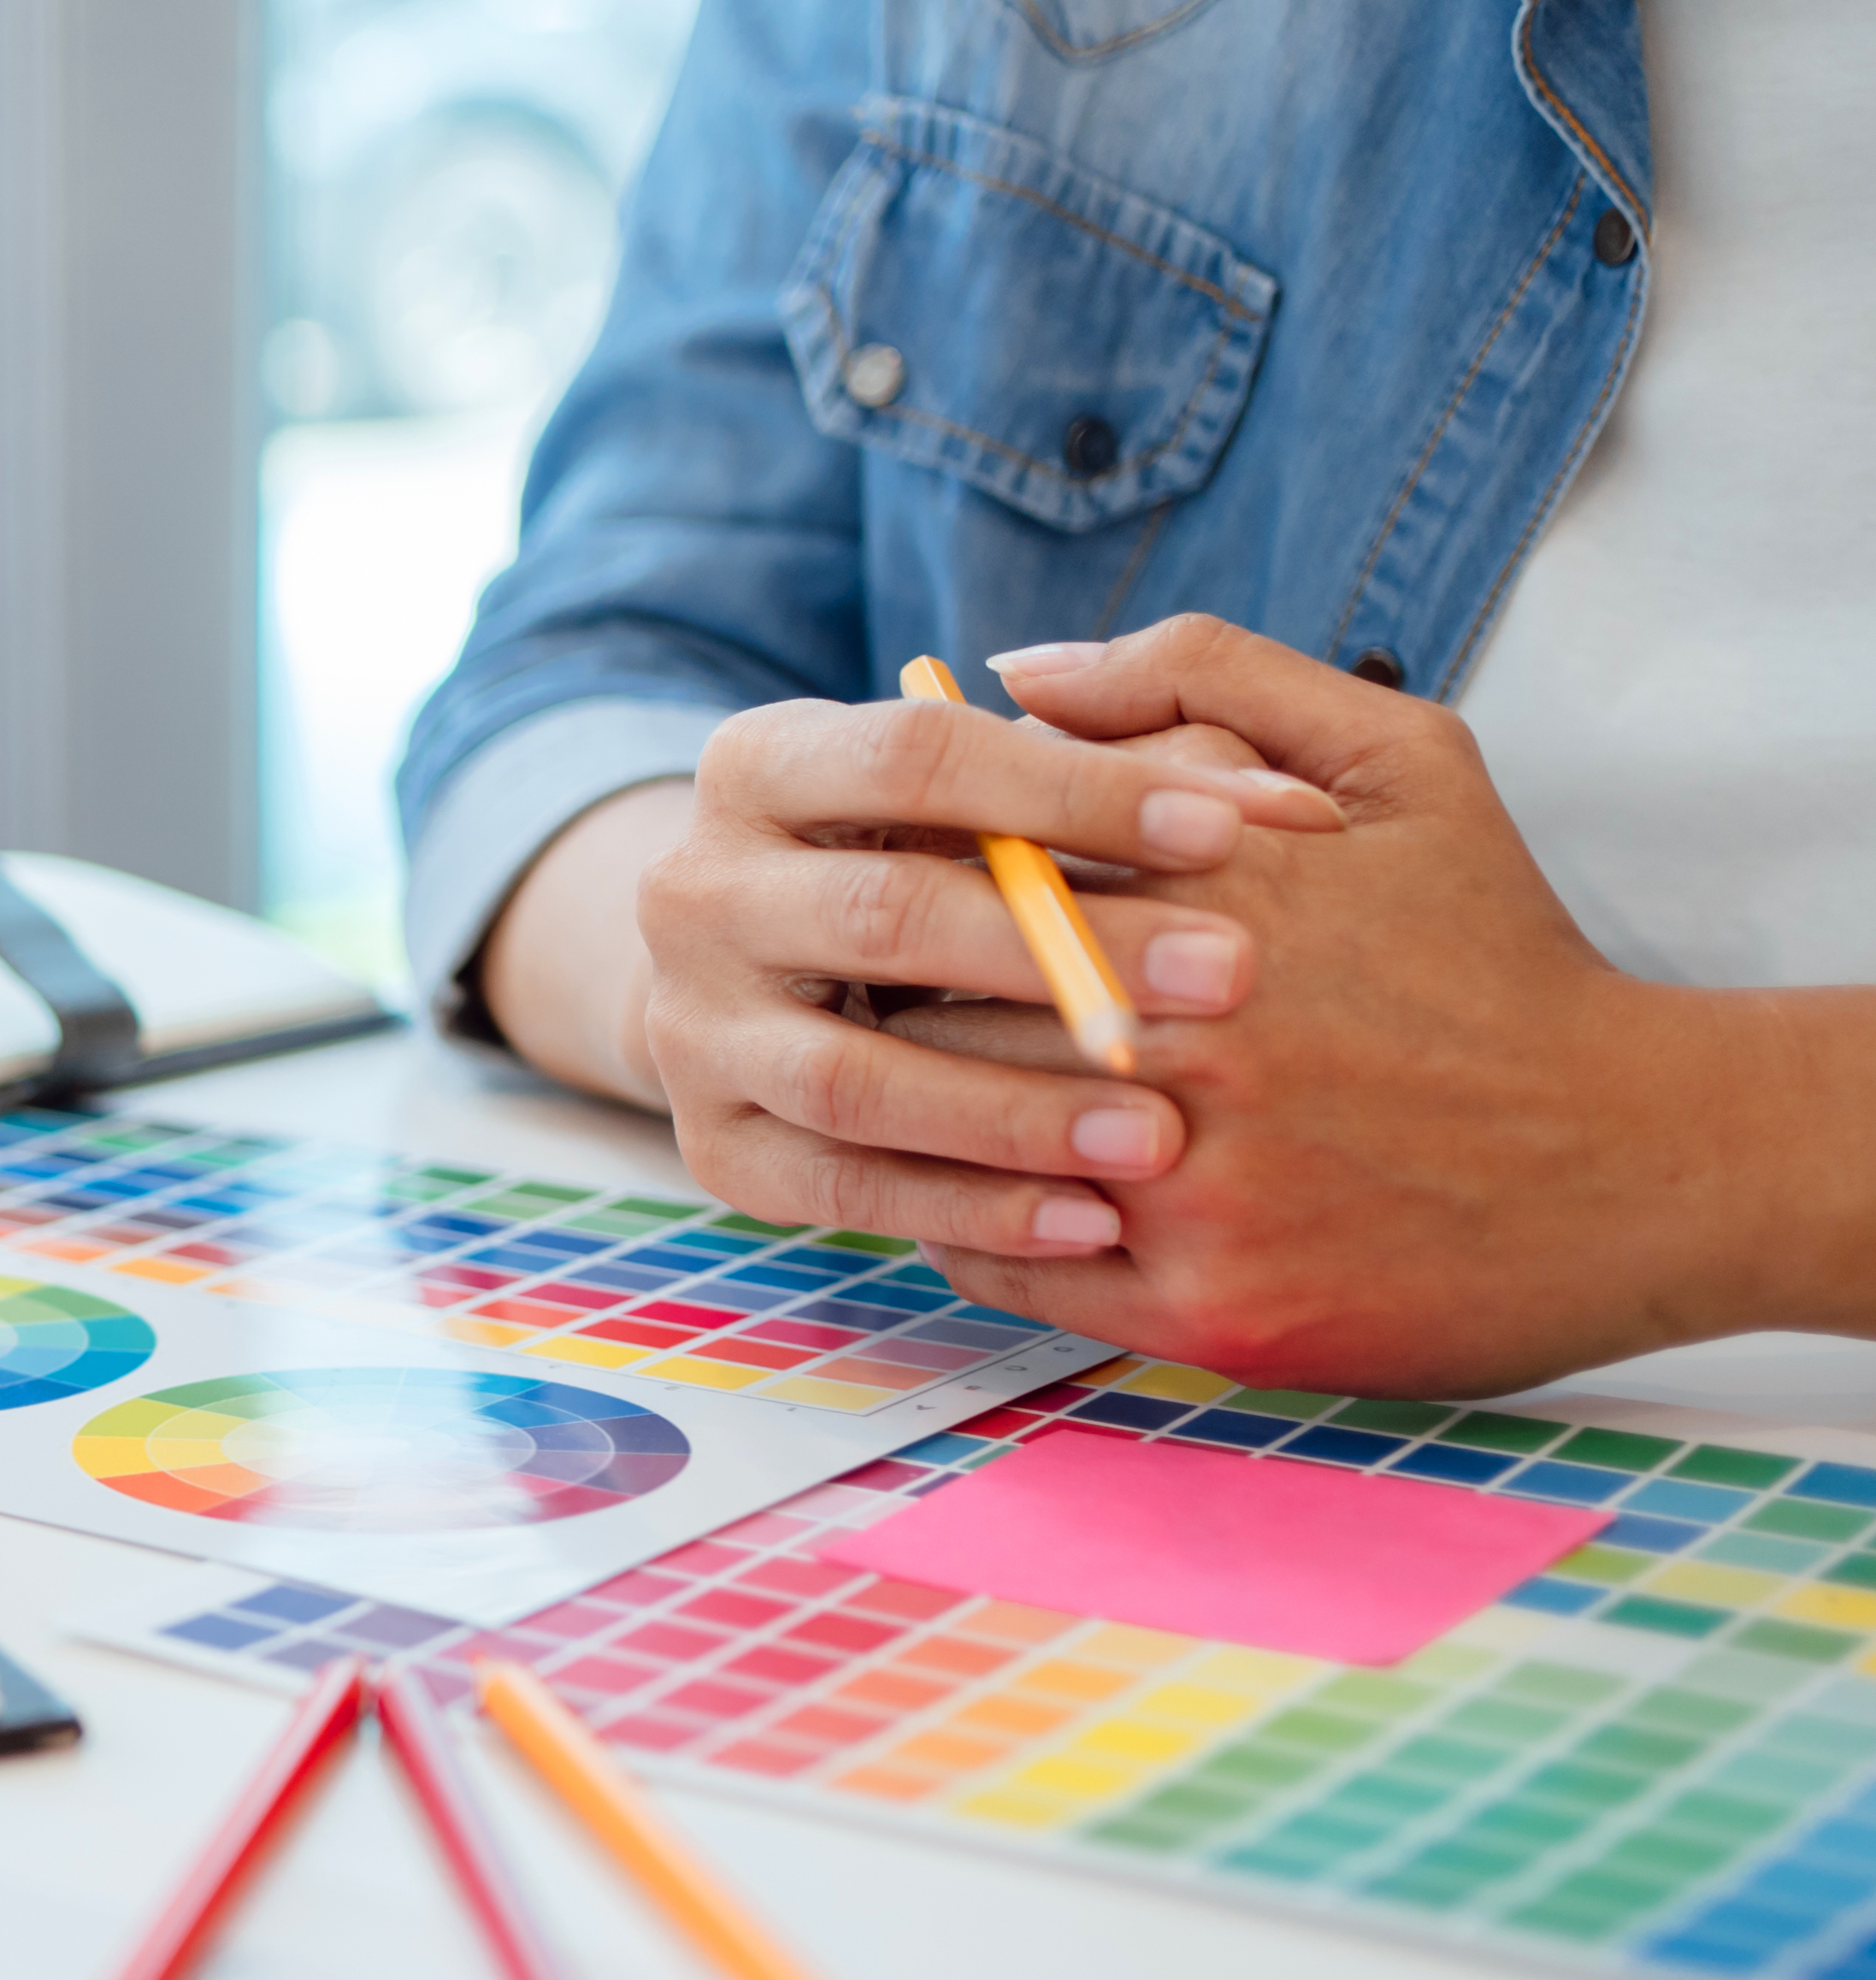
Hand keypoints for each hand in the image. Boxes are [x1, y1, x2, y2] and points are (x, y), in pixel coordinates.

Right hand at [630, 675, 1347, 1257]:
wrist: (783, 977)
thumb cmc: (946, 858)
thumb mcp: (1005, 783)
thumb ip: (1136, 764)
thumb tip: (1289, 811)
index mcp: (757, 764)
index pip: (915, 756)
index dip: (1075, 790)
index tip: (1225, 833)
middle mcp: (693, 892)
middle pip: (880, 915)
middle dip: (1062, 951)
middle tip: (1228, 979)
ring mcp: (690, 1030)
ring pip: (850, 1079)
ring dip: (1013, 1109)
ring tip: (1161, 1136)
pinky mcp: (714, 1150)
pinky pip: (841, 1191)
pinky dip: (969, 1210)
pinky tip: (1093, 1222)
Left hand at [881, 616, 1825, 1392]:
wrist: (1640, 1155)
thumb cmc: (1500, 951)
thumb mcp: (1400, 761)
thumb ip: (1204, 681)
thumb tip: (1018, 670)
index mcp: (1218, 897)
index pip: (972, 868)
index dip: (918, 880)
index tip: (903, 889)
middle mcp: (1194, 1041)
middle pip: (941, 1002)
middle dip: (899, 995)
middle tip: (869, 993)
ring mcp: (1194, 1184)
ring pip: (954, 1140)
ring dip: (911, 1111)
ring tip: (906, 1084)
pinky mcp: (1203, 1303)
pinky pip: (1002, 1262)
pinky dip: (964, 1221)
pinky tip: (979, 1185)